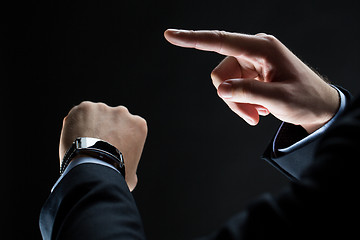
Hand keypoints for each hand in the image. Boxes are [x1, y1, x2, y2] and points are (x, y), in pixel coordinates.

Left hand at [59, 101, 147, 190]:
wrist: (94, 168)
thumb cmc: (114, 174)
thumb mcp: (132, 173)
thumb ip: (130, 164)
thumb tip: (129, 174)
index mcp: (138, 125)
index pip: (129, 128)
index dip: (119, 139)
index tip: (112, 148)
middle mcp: (123, 113)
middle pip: (112, 119)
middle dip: (105, 129)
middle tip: (95, 146)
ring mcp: (103, 108)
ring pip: (95, 115)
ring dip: (90, 126)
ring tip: (82, 144)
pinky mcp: (85, 108)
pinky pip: (78, 114)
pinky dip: (74, 124)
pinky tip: (73, 139)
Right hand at [164, 29, 339, 132]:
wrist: (318, 106)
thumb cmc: (305, 98)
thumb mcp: (279, 99)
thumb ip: (248, 93)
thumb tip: (220, 89)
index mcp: (262, 48)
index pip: (221, 41)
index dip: (193, 39)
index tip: (170, 35)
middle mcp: (253, 50)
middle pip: (221, 73)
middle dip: (231, 98)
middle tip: (250, 116)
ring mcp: (251, 62)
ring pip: (224, 84)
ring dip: (237, 103)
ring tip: (257, 115)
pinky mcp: (250, 73)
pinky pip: (232, 88)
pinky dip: (241, 103)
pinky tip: (259, 109)